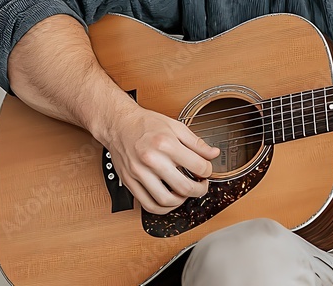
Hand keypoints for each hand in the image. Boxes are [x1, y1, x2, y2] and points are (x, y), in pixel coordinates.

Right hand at [96, 101, 220, 213]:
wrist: (119, 124)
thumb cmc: (146, 124)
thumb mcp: (176, 127)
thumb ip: (197, 143)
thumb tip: (213, 154)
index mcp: (166, 144)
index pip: (197, 166)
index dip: (208, 171)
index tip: (206, 170)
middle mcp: (151, 160)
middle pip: (184, 187)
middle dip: (199, 190)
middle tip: (201, 186)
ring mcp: (139, 173)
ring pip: (166, 200)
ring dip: (181, 201)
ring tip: (185, 193)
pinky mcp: (130, 182)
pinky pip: (147, 204)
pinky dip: (162, 208)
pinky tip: (170, 200)